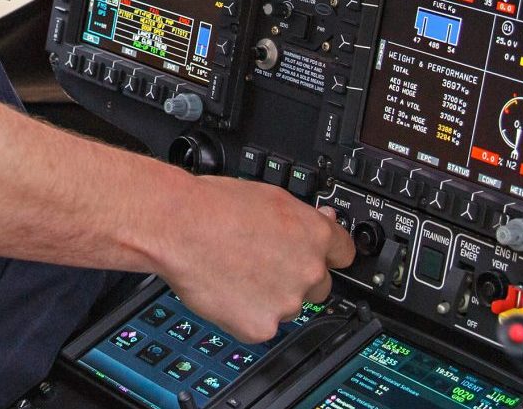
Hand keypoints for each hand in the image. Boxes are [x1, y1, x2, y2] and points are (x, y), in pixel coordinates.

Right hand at [149, 177, 357, 342]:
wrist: (178, 227)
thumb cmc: (214, 207)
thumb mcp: (270, 196)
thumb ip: (302, 216)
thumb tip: (322, 218)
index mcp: (315, 236)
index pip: (344, 253)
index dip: (327, 254)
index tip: (319, 257)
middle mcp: (308, 271)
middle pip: (319, 286)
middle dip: (296, 278)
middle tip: (263, 265)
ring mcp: (287, 303)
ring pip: (288, 307)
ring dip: (270, 297)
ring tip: (236, 272)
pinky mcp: (261, 327)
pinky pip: (261, 326)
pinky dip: (246, 314)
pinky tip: (227, 290)